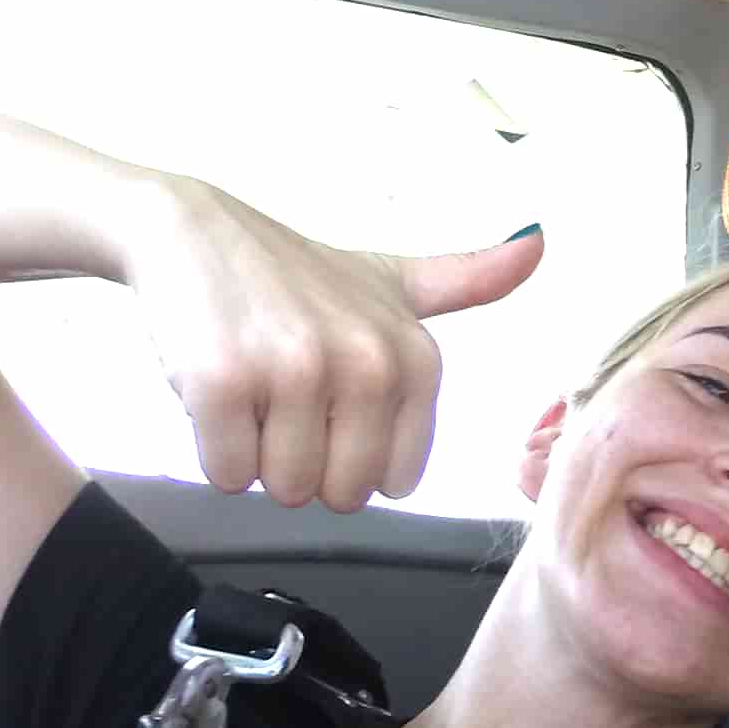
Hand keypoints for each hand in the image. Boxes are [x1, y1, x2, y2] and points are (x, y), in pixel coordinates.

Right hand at [118, 182, 541, 510]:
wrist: (190, 232)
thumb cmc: (295, 274)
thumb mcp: (391, 278)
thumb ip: (467, 279)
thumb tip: (538, 242)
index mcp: (417, 357)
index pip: (394, 481)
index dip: (350, 456)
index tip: (328, 403)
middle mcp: (367, 362)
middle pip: (339, 494)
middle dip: (302, 464)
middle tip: (282, 401)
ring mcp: (295, 371)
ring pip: (281, 487)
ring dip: (255, 455)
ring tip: (251, 390)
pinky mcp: (223, 383)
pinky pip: (226, 473)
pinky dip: (212, 448)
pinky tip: (215, 390)